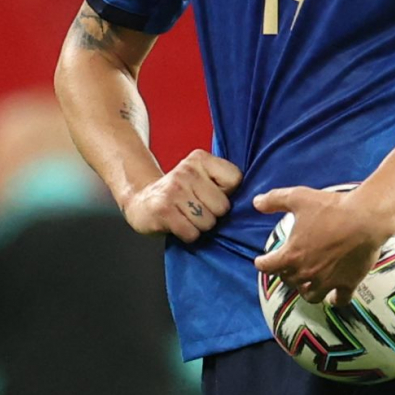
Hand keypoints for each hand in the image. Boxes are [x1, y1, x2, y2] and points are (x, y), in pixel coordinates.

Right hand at [122, 150, 240, 242]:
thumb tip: (252, 201)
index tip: (211, 194)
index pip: (235, 180)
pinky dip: (188, 235)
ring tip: (186, 216)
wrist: (141, 200)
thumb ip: (222, 182)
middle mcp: (187, 170)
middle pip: (223, 207)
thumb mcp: (201, 177)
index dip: (226, 194)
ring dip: (199, 226)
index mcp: (200, 159)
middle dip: (212, 214)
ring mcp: (173, 190)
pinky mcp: (163, 210)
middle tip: (195, 208)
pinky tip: (177, 224)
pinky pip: (191, 233)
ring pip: (208, 222)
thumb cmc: (180, 193)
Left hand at [252, 183, 394, 305]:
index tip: (261, 262)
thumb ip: (275, 200)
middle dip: (285, 274)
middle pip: (288, 281)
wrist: (365, 218)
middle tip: (287, 268)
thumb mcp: (298, 198)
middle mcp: (306, 272)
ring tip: (307, 285)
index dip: (262, 263)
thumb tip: (256, 202)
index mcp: (291, 255)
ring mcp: (327, 281)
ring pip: (310, 295)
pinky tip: (333, 297)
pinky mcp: (347, 283)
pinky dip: (335, 300)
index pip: (268, 267)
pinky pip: (339, 300)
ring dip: (306, 290)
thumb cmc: (332, 207)